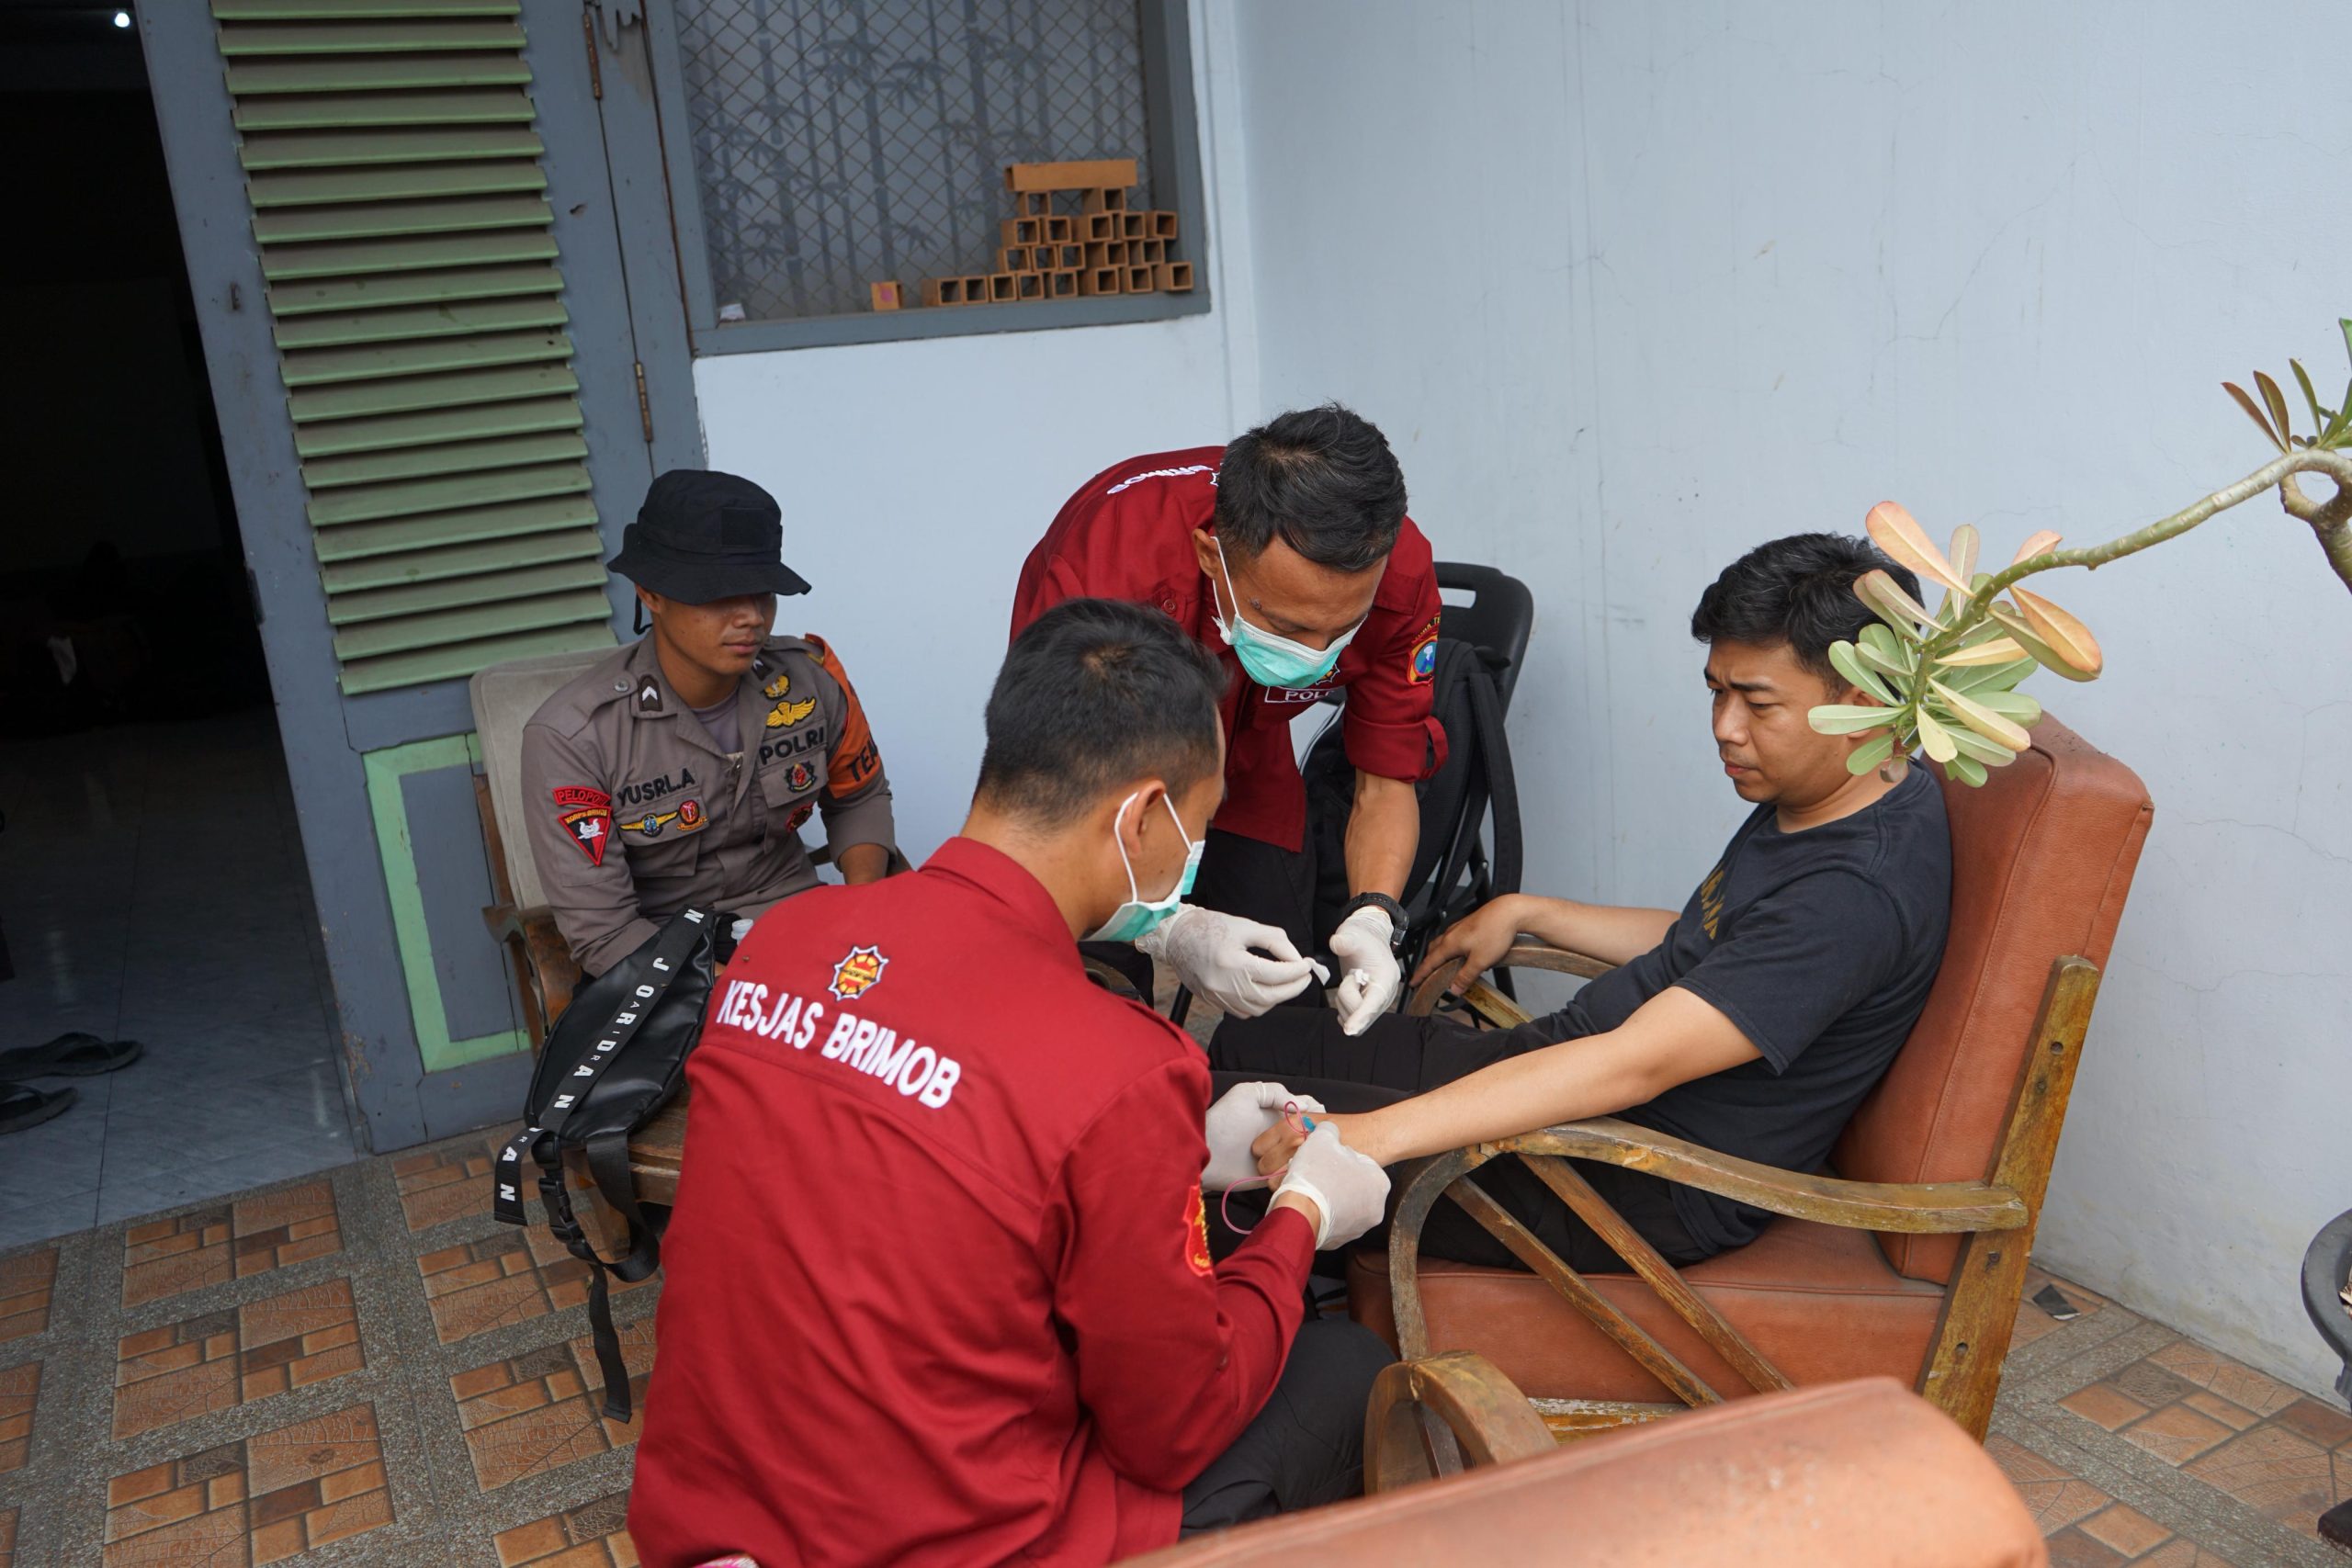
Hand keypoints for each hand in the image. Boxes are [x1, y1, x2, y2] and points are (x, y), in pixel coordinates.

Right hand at [1137, 906, 1325, 1017]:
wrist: (1176, 937)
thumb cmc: (1210, 927)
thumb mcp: (1246, 926)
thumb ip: (1275, 941)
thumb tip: (1296, 959)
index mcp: (1233, 963)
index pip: (1275, 974)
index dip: (1296, 971)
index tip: (1307, 965)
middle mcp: (1225, 985)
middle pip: (1270, 997)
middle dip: (1293, 988)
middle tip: (1304, 977)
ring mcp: (1218, 997)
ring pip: (1259, 1008)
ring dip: (1278, 998)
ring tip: (1286, 982)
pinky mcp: (1214, 1003)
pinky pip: (1245, 1012)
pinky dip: (1260, 1004)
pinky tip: (1265, 989)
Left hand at [1202, 1082, 1324, 1190]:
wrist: (1206, 1152)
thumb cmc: (1223, 1120)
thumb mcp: (1246, 1094)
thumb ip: (1274, 1092)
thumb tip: (1303, 1106)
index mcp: (1276, 1114)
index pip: (1305, 1110)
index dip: (1317, 1111)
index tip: (1323, 1116)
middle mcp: (1280, 1134)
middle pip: (1310, 1133)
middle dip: (1318, 1133)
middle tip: (1320, 1136)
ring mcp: (1278, 1155)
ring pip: (1306, 1153)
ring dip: (1311, 1151)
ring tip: (1313, 1150)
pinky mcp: (1274, 1175)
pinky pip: (1293, 1172)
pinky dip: (1300, 1168)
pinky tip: (1303, 1164)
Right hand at [1273, 1123, 1390, 1247]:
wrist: (1299, 1212)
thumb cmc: (1316, 1176)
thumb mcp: (1323, 1139)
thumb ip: (1330, 1131)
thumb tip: (1329, 1132)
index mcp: (1379, 1183)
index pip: (1362, 1162)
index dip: (1340, 1156)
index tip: (1327, 1157)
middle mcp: (1375, 1208)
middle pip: (1352, 1184)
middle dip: (1335, 1177)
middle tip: (1317, 1171)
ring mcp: (1358, 1227)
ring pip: (1342, 1204)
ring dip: (1328, 1195)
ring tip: (1310, 1186)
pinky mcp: (1340, 1240)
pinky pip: (1331, 1220)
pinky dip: (1321, 1212)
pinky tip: (1308, 1202)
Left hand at [1328, 906, 1400, 1035]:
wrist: (1368, 941)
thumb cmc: (1362, 939)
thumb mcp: (1353, 935)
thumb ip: (1345, 941)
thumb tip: (1336, 943)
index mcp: (1386, 979)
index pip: (1373, 1003)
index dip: (1361, 1017)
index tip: (1350, 1030)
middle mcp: (1385, 995)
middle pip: (1359, 1012)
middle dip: (1347, 995)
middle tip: (1351, 975)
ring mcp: (1377, 1004)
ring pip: (1352, 1017)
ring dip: (1344, 1000)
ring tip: (1351, 980)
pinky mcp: (1368, 1008)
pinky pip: (1351, 1019)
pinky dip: (1343, 1008)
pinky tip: (1347, 992)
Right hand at [1409, 894, 1527, 995]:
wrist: (1510, 912)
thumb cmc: (1496, 931)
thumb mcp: (1480, 961)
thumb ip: (1466, 976)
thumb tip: (1454, 989)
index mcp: (1450, 943)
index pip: (1430, 962)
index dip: (1420, 974)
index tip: (1413, 982)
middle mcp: (1452, 933)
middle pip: (1433, 951)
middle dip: (1427, 964)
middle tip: (1425, 976)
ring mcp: (1460, 927)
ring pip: (1443, 943)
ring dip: (1439, 955)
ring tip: (1442, 966)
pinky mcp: (1469, 925)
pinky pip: (1453, 938)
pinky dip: (1450, 948)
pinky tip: (1461, 953)